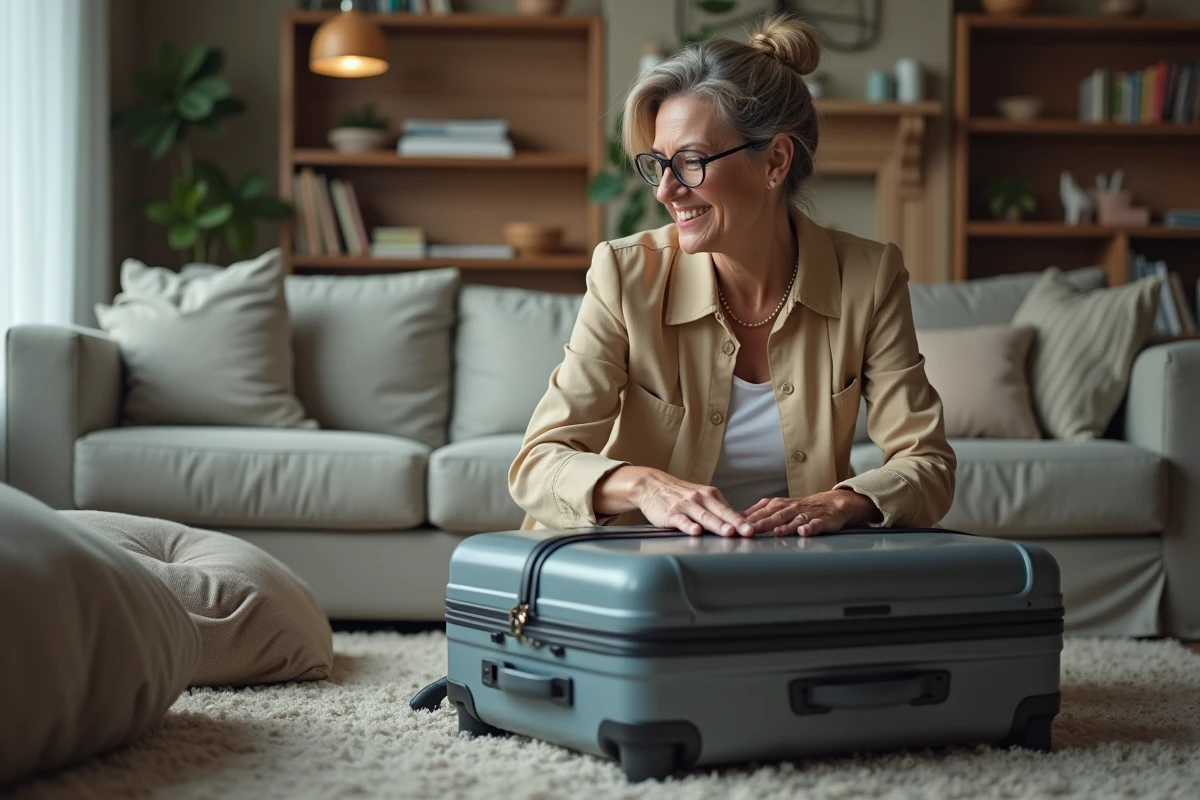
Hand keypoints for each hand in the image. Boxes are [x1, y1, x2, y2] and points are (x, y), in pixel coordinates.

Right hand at [633, 469, 755, 536]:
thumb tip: (743, 522)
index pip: (730, 510)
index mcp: (711, 495)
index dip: (744, 521)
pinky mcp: (671, 514)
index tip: (756, 529)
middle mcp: (701, 498)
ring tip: (729, 532)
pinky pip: (682, 520)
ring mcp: (686, 506)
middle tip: (749, 532)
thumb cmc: (680, 494)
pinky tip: (695, 531)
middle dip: (737, 523)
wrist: (652, 485)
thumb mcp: (701, 496)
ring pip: (704, 517)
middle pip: (721, 512)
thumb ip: (719, 509)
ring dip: (718, 525)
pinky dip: (689, 526)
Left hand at [743, 489, 878, 536]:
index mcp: (779, 505)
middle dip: (762, 523)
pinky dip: (810, 528)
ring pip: (794, 520)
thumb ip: (759, 512)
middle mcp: (791, 508)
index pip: (761, 512)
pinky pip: (816, 524)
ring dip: (785, 526)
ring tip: (777, 533)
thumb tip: (737, 517)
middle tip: (750, 531)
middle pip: (775, 516)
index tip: (736, 526)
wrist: (832, 503)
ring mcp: (807, 514)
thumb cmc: (801, 507)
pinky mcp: (822, 520)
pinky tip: (804, 532)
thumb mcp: (779, 506)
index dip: (749, 519)